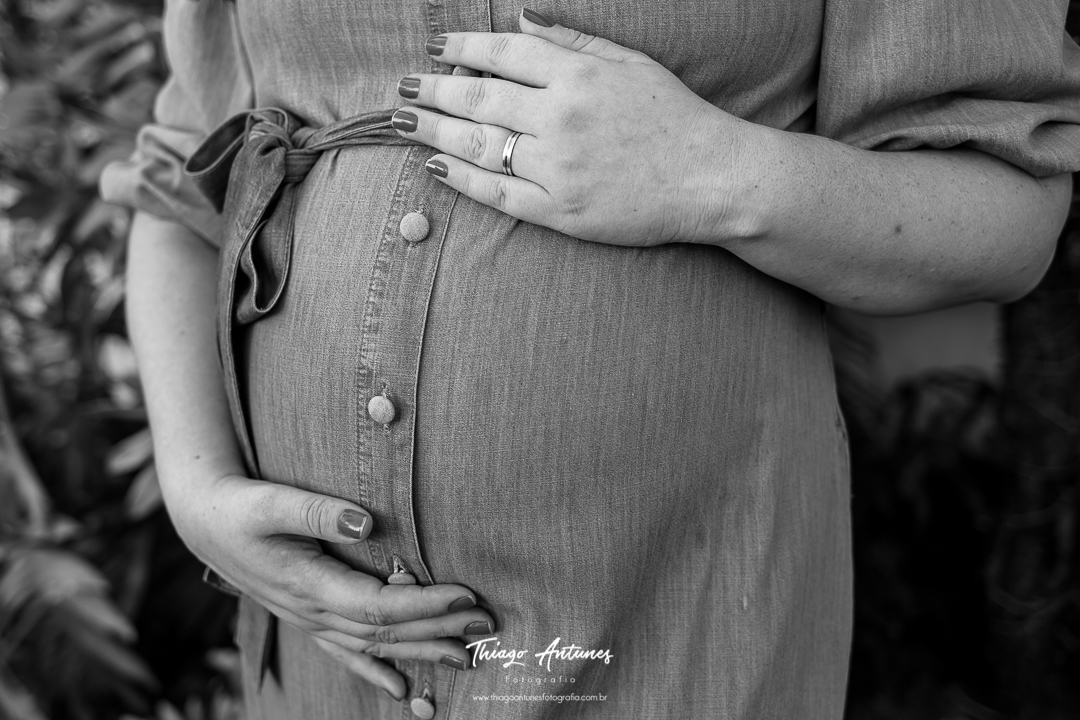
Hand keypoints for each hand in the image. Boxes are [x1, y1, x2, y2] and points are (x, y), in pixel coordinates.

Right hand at [164, 471, 492, 699]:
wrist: (203, 523)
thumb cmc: (239, 508)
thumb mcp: (270, 501)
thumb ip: (316, 511)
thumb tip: (364, 521)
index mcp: (308, 585)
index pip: (378, 606)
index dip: (425, 606)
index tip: (466, 596)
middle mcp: (311, 612)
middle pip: (384, 632)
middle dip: (438, 631)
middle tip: (486, 625)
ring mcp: (309, 620)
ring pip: (371, 647)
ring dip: (419, 652)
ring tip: (463, 657)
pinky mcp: (308, 618)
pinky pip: (348, 653)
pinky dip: (377, 670)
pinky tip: (402, 689)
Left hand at [392, 9, 757, 246]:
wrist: (711, 179)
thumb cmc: (674, 116)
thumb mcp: (629, 62)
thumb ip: (571, 40)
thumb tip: (520, 17)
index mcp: (577, 76)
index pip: (502, 53)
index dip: (461, 48)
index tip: (434, 48)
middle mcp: (560, 118)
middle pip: (479, 99)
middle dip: (433, 91)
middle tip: (402, 88)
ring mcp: (558, 168)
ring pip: (480, 145)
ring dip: (434, 132)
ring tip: (404, 123)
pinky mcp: (561, 210)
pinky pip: (499, 194)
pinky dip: (464, 179)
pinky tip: (437, 166)